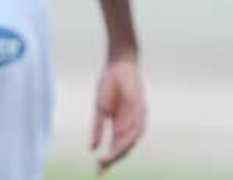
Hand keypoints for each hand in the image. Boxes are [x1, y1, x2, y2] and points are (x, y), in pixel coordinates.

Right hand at [91, 54, 145, 174]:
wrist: (118, 63)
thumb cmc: (110, 84)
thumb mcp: (100, 109)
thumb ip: (98, 128)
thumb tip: (92, 148)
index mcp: (121, 124)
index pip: (116, 146)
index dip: (108, 159)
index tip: (97, 171)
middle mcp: (131, 122)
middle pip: (124, 146)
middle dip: (112, 158)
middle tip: (100, 168)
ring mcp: (137, 115)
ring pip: (131, 139)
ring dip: (119, 150)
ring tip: (107, 159)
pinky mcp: (140, 105)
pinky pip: (136, 123)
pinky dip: (128, 133)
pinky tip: (118, 141)